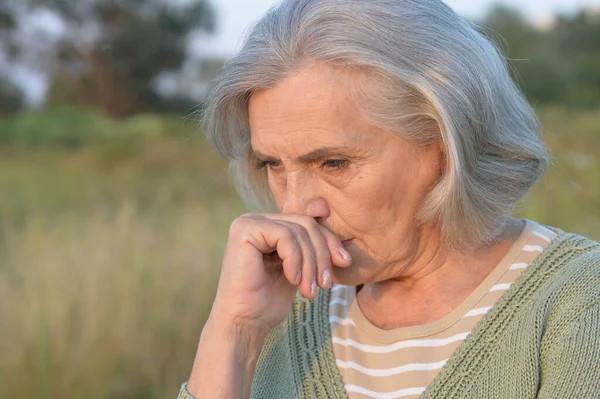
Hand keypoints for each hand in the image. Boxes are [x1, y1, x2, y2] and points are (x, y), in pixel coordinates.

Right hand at [209, 213, 351, 332]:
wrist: (244, 323)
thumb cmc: (268, 302)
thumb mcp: (300, 270)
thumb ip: (310, 249)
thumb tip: (339, 236)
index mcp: (269, 225)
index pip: (308, 223)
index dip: (329, 241)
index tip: (344, 263)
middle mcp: (257, 219)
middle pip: (306, 224)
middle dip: (322, 254)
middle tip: (325, 284)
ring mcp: (248, 222)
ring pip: (298, 230)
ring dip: (310, 263)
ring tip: (310, 290)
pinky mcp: (244, 230)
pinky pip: (285, 236)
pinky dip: (295, 259)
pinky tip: (293, 280)